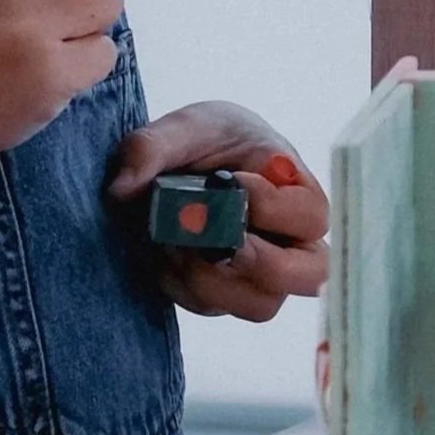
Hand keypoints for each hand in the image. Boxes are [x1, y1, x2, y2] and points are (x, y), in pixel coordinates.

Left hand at [108, 101, 328, 322]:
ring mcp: (261, 272)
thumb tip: (124, 186)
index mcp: (296, 189)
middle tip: (218, 245)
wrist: (184, 164)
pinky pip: (213, 307)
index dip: (273, 208)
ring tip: (176, 244)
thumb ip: (154, 146)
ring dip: (213, 281)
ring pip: (261, 304)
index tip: (228, 182)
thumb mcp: (184, 127)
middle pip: (310, 276)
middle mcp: (291, 239)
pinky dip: (183, 286)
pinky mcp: (227, 292)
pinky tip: (164, 254)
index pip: (310, 215)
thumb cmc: (205, 140)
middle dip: (261, 265)